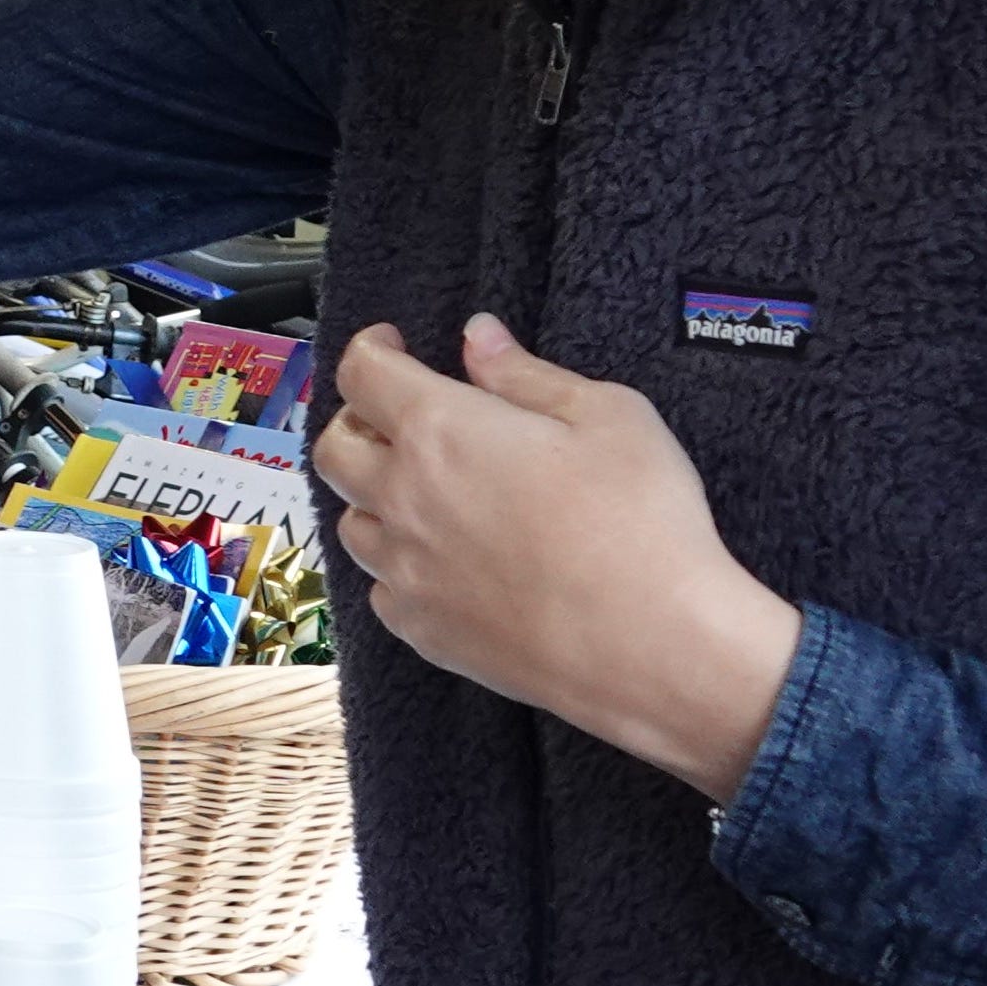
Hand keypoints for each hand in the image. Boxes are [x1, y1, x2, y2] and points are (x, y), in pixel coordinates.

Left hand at [314, 315, 801, 799]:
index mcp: (438, 431)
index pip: (363, 373)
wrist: (653, 647)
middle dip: (356, 420)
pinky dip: (398, 565)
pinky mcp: (420, 629)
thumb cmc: (640, 525)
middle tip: (397, 417)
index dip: (371, 349)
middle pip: (333, 447)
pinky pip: (382, 587)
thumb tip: (479, 338)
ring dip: (374, 496)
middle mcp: (402, 498)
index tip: (392, 346)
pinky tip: (441, 560)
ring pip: (351, 520)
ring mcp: (403, 570)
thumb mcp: (607, 416)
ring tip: (422, 491)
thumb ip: (526, 374)